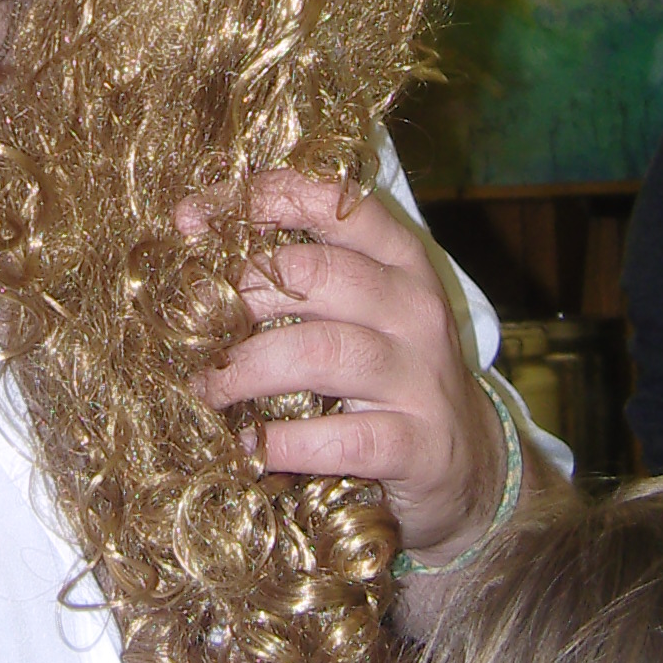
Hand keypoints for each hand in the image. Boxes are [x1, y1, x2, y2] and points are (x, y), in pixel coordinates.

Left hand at [189, 171, 499, 564]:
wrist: (471, 462)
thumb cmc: (392, 372)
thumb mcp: (366, 308)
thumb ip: (307, 272)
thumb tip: (201, 238)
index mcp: (400, 260)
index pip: (332, 203)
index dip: (257, 199)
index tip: (191, 217)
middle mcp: (414, 308)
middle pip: (313, 274)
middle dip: (237, 294)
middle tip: (192, 322)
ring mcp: (419, 377)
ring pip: (318, 353)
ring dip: (245, 369)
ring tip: (205, 387)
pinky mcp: (416, 444)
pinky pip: (336, 438)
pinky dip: (279, 443)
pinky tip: (247, 447)